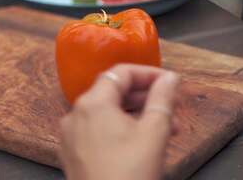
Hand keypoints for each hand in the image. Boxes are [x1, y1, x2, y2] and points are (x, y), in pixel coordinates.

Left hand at [58, 64, 179, 179]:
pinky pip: (98, 131)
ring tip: (164, 128)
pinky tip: (142, 142)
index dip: (149, 73)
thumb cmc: (130, 174)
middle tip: (170, 105)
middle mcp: (76, 115)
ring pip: (107, 113)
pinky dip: (120, 129)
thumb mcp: (155, 131)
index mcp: (93, 104)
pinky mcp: (73, 154)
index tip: (170, 82)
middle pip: (113, 91)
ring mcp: (72, 136)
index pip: (121, 73)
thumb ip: (163, 97)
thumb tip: (170, 78)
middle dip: (145, 96)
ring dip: (136, 114)